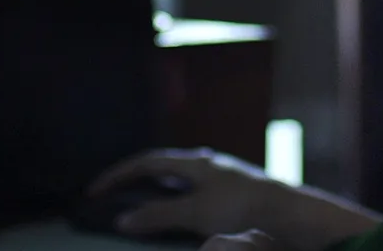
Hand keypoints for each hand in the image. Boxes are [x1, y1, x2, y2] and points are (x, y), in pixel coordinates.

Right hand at [87, 147, 381, 250]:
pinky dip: (177, 200)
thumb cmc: (239, 207)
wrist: (287, 211)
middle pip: (163, 166)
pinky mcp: (234, 190)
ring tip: (141, 205)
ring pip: (181, 178)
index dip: (118, 175)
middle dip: (135, 179)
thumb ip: (157, 216)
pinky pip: (196, 190)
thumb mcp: (193, 213)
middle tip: (114, 194)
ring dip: (158, 190)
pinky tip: (179, 214)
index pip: (146, 162)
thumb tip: (122, 221)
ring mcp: (223, 174)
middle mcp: (208, 162)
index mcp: (195, 161)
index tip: (95, 190)